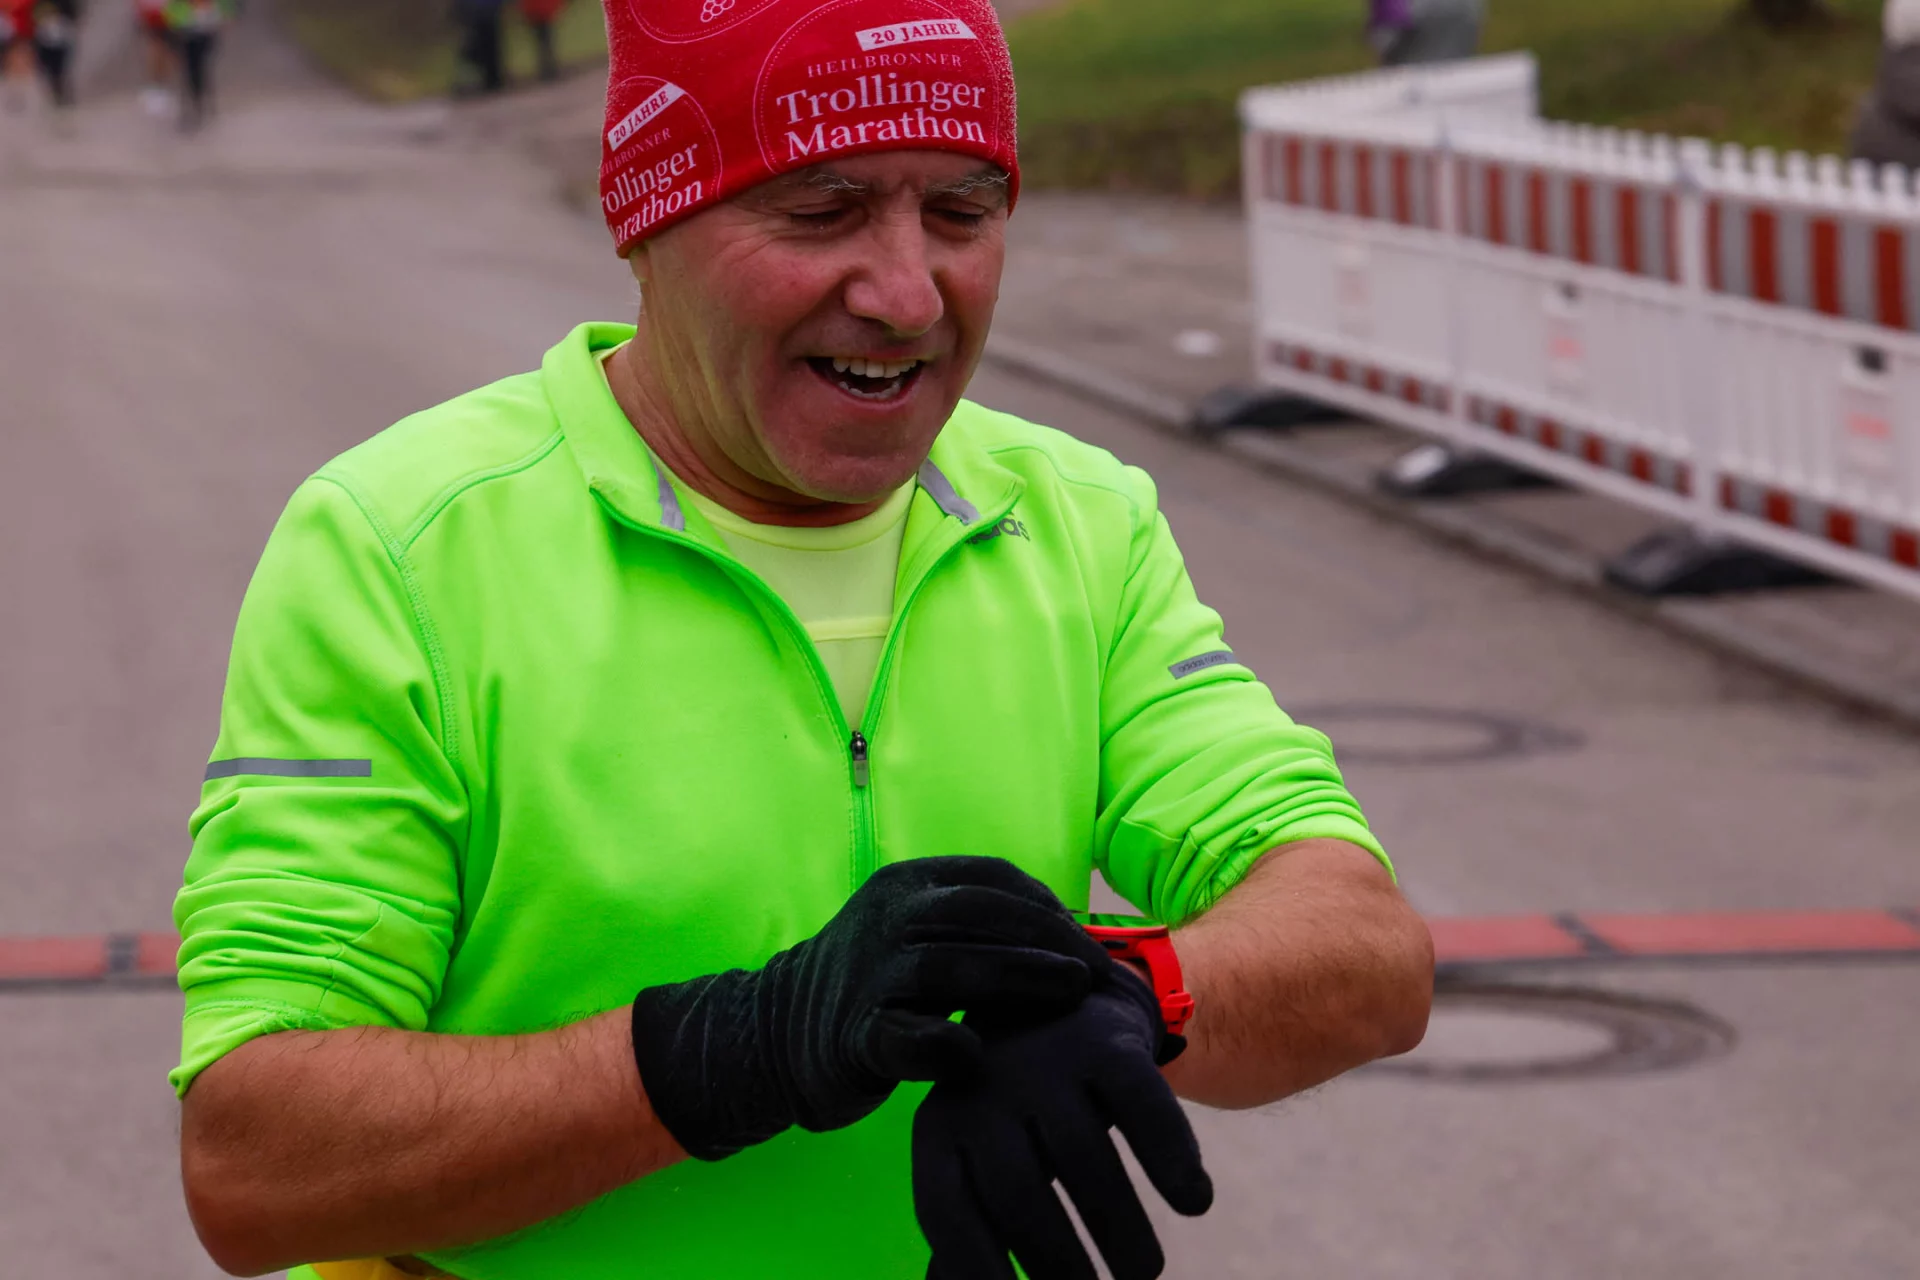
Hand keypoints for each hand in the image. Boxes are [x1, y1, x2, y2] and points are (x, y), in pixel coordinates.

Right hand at [629, 856, 1113, 1159]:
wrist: (778, 1032)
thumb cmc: (877, 983)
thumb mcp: (920, 930)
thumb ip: (980, 927)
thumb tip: (1073, 936)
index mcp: (906, 884)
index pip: (991, 878)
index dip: (1048, 906)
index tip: (1087, 941)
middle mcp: (886, 918)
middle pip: (977, 914)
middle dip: (1046, 937)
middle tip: (1095, 971)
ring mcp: (867, 976)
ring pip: (950, 966)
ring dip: (1018, 976)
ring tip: (1071, 992)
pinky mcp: (854, 1037)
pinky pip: (906, 1037)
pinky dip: (946, 1044)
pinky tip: (980, 1052)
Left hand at [913, 971, 1213, 1279]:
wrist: (1068, 1002)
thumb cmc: (1019, 1110)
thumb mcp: (982, 1159)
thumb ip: (970, 1227)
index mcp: (940, 1131)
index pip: (945, 1211)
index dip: (977, 1269)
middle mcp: (982, 1091)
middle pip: (1017, 1190)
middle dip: (1057, 1260)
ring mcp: (1045, 1061)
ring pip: (1082, 1155)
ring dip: (1118, 1227)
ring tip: (1141, 1273)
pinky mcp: (1107, 1042)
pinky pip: (1141, 1105)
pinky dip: (1170, 1157)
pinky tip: (1194, 1203)